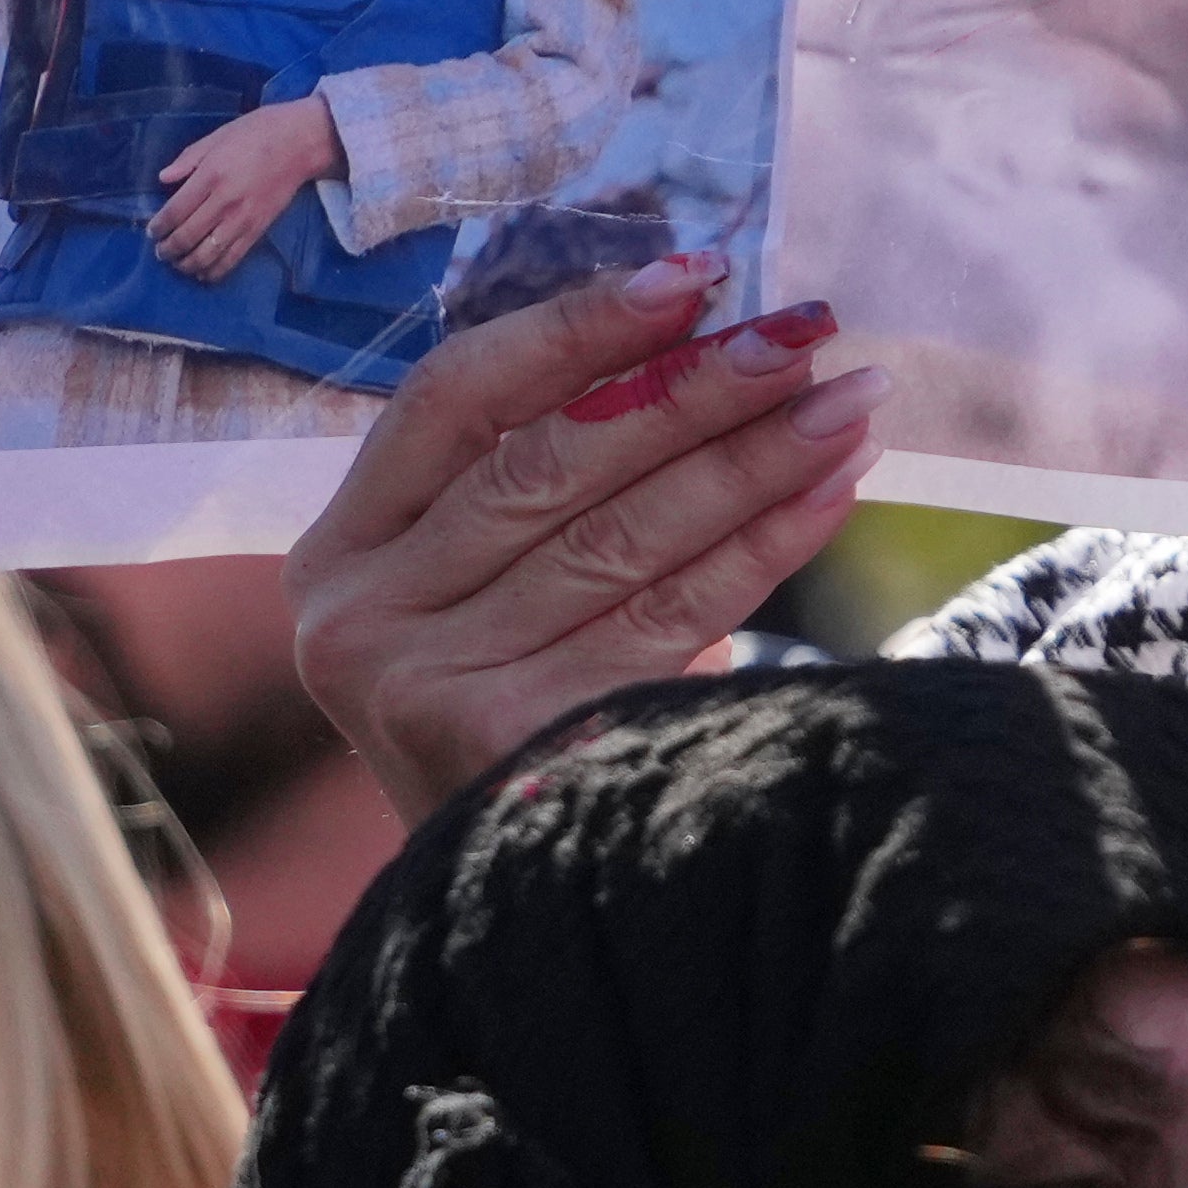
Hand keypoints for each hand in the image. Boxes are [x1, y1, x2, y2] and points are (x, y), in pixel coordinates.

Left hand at [144, 93, 341, 279]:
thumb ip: (187, 160)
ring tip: (177, 263)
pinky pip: (232, 258)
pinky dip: (215, 271)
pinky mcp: (258, 230)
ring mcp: (242, 219)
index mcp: (210, 175)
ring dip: (187, 264)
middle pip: (187, 236)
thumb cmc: (256, 133)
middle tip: (160, 252)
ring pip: (207, 254)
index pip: (176, 211)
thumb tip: (162, 179)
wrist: (299, 143)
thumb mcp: (216, 137)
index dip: (159, 227)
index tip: (151, 232)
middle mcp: (224, 201)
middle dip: (168, 249)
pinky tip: (203, 273)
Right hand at [286, 254, 885, 812]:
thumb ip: (541, 475)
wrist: (515, 908)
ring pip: (618, 538)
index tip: (693, 279)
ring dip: (750, 457)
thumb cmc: (513, 712)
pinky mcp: (502, 743)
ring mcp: (420, 687)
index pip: (453, 397)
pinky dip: (760, 548)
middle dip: (693, 387)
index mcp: (339, 553)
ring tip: (848, 403)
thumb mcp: (482, 591)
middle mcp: (358, 619)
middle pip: (548, 463)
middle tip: (805, 332)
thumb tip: (701, 335)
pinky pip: (664, 619)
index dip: (574, 328)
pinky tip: (829, 494)